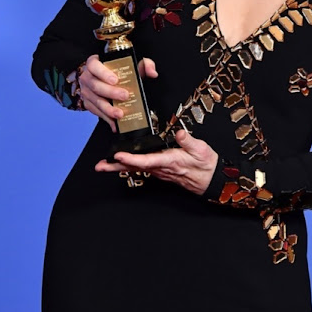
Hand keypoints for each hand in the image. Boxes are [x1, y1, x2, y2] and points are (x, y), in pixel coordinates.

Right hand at [79, 54, 157, 131]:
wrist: (101, 78)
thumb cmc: (116, 69)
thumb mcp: (130, 62)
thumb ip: (143, 64)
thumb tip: (152, 72)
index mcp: (94, 64)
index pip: (94, 66)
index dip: (104, 73)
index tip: (115, 80)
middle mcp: (87, 78)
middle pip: (96, 86)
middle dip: (111, 93)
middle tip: (124, 96)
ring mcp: (86, 92)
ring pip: (96, 101)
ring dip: (108, 109)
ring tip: (120, 114)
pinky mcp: (88, 104)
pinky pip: (97, 112)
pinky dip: (107, 119)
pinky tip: (115, 123)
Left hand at [95, 129, 217, 195]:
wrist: (211, 179)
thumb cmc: (206, 164)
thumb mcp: (201, 149)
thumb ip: (188, 141)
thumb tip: (179, 132)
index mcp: (170, 161)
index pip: (146, 161)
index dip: (131, 159)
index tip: (118, 156)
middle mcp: (161, 168)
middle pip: (135, 168)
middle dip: (116, 167)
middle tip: (100, 166)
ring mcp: (160, 171)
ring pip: (136, 169)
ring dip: (119, 167)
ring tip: (104, 165)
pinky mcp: (161, 171)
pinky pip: (142, 169)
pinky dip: (129, 167)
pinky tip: (121, 165)